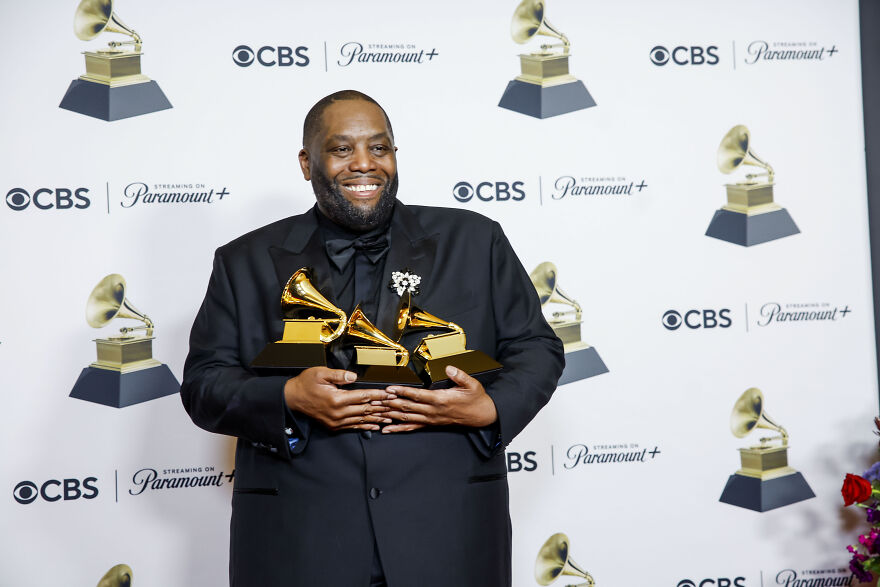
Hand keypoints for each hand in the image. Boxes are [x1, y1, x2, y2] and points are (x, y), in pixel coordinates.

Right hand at [284, 367, 393, 430]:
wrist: (292, 399)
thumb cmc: (306, 383)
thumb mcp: (320, 373)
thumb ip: (339, 375)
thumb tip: (354, 377)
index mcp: (336, 399)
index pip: (363, 396)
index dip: (378, 395)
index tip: (390, 394)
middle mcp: (338, 413)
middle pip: (365, 409)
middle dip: (382, 407)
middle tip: (396, 406)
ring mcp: (336, 421)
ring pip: (361, 420)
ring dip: (377, 418)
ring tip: (390, 418)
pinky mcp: (333, 426)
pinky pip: (353, 427)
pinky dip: (365, 426)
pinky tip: (375, 426)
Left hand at [380, 366, 497, 432]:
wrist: (481, 416)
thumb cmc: (475, 399)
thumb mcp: (472, 384)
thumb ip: (459, 376)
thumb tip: (449, 368)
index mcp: (441, 399)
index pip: (417, 395)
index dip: (402, 392)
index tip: (389, 389)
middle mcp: (433, 411)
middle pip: (407, 407)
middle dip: (389, 404)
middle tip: (374, 400)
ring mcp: (430, 419)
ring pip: (406, 417)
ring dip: (389, 415)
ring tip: (375, 412)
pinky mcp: (430, 424)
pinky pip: (412, 427)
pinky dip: (398, 428)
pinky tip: (386, 429)